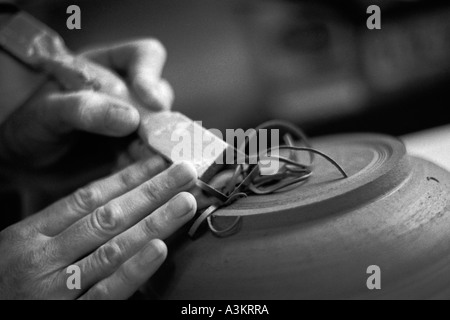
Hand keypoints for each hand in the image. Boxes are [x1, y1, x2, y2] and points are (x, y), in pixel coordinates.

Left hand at [0, 39, 172, 166]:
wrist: (19, 161)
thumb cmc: (27, 124)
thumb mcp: (48, 110)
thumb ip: (83, 108)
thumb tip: (131, 117)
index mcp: (106, 68)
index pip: (144, 57)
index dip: (151, 75)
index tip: (150, 101)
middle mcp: (125, 94)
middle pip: (161, 98)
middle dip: (157, 121)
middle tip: (143, 141)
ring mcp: (130, 124)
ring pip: (161, 131)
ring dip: (152, 147)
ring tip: (128, 158)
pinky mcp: (129, 151)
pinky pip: (150, 157)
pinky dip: (144, 166)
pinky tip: (124, 170)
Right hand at [0, 159, 196, 299]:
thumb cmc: (7, 282)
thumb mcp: (24, 247)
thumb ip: (63, 227)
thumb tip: (116, 199)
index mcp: (31, 233)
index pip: (88, 197)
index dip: (128, 177)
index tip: (159, 161)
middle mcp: (43, 256)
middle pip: (107, 216)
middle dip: (151, 191)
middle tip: (185, 172)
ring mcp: (55, 288)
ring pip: (112, 248)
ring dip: (154, 222)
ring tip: (186, 201)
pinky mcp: (69, 316)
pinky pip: (106, 291)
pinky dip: (134, 270)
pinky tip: (160, 248)